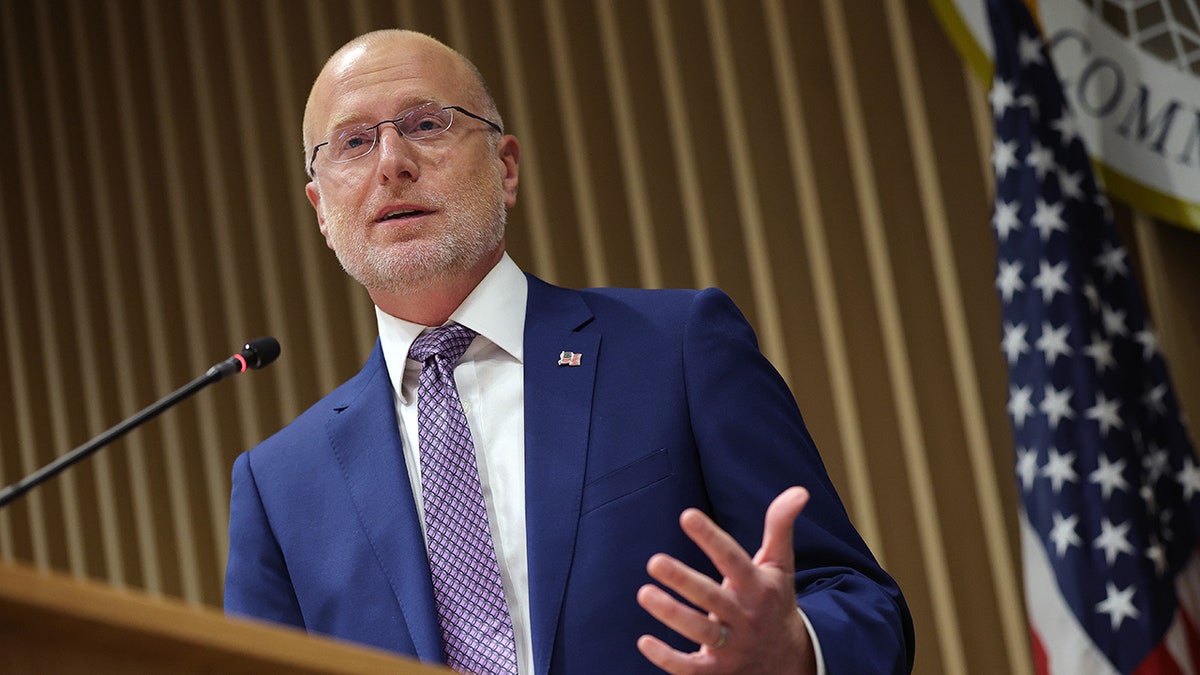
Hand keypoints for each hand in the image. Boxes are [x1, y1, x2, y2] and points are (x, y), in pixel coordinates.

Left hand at [636, 487, 815, 674]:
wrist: (790, 661)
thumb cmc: (774, 602)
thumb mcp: (780, 566)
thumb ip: (781, 527)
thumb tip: (799, 490)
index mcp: (757, 587)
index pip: (733, 559)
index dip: (711, 538)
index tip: (687, 516)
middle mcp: (745, 616)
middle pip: (712, 598)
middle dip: (684, 580)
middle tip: (654, 561)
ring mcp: (733, 647)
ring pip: (701, 632)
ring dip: (672, 614)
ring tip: (644, 593)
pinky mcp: (718, 671)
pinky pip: (691, 669)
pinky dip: (667, 658)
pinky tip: (644, 641)